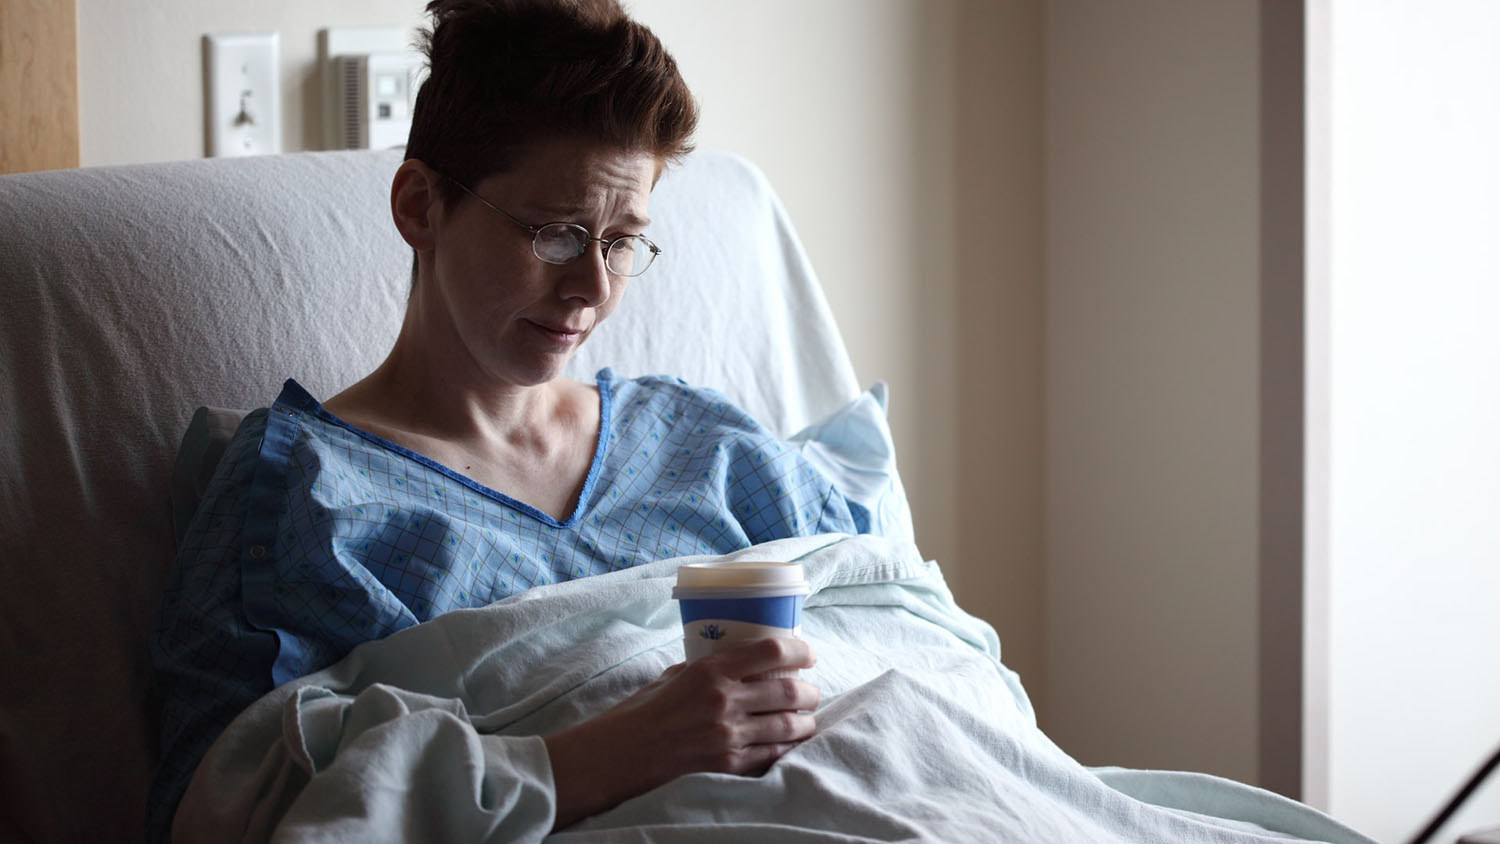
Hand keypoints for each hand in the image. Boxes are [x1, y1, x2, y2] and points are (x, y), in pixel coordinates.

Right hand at [544, 636, 819, 828]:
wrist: (620, 754)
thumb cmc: (642, 712)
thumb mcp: (673, 676)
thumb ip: (706, 669)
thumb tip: (735, 663)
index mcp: (711, 671)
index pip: (771, 652)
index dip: (799, 651)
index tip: (809, 654)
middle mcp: (724, 700)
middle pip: (789, 690)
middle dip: (810, 691)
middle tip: (812, 691)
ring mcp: (728, 735)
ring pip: (788, 726)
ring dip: (805, 722)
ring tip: (807, 719)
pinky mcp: (728, 764)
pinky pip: (772, 755)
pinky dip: (787, 748)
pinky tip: (790, 744)